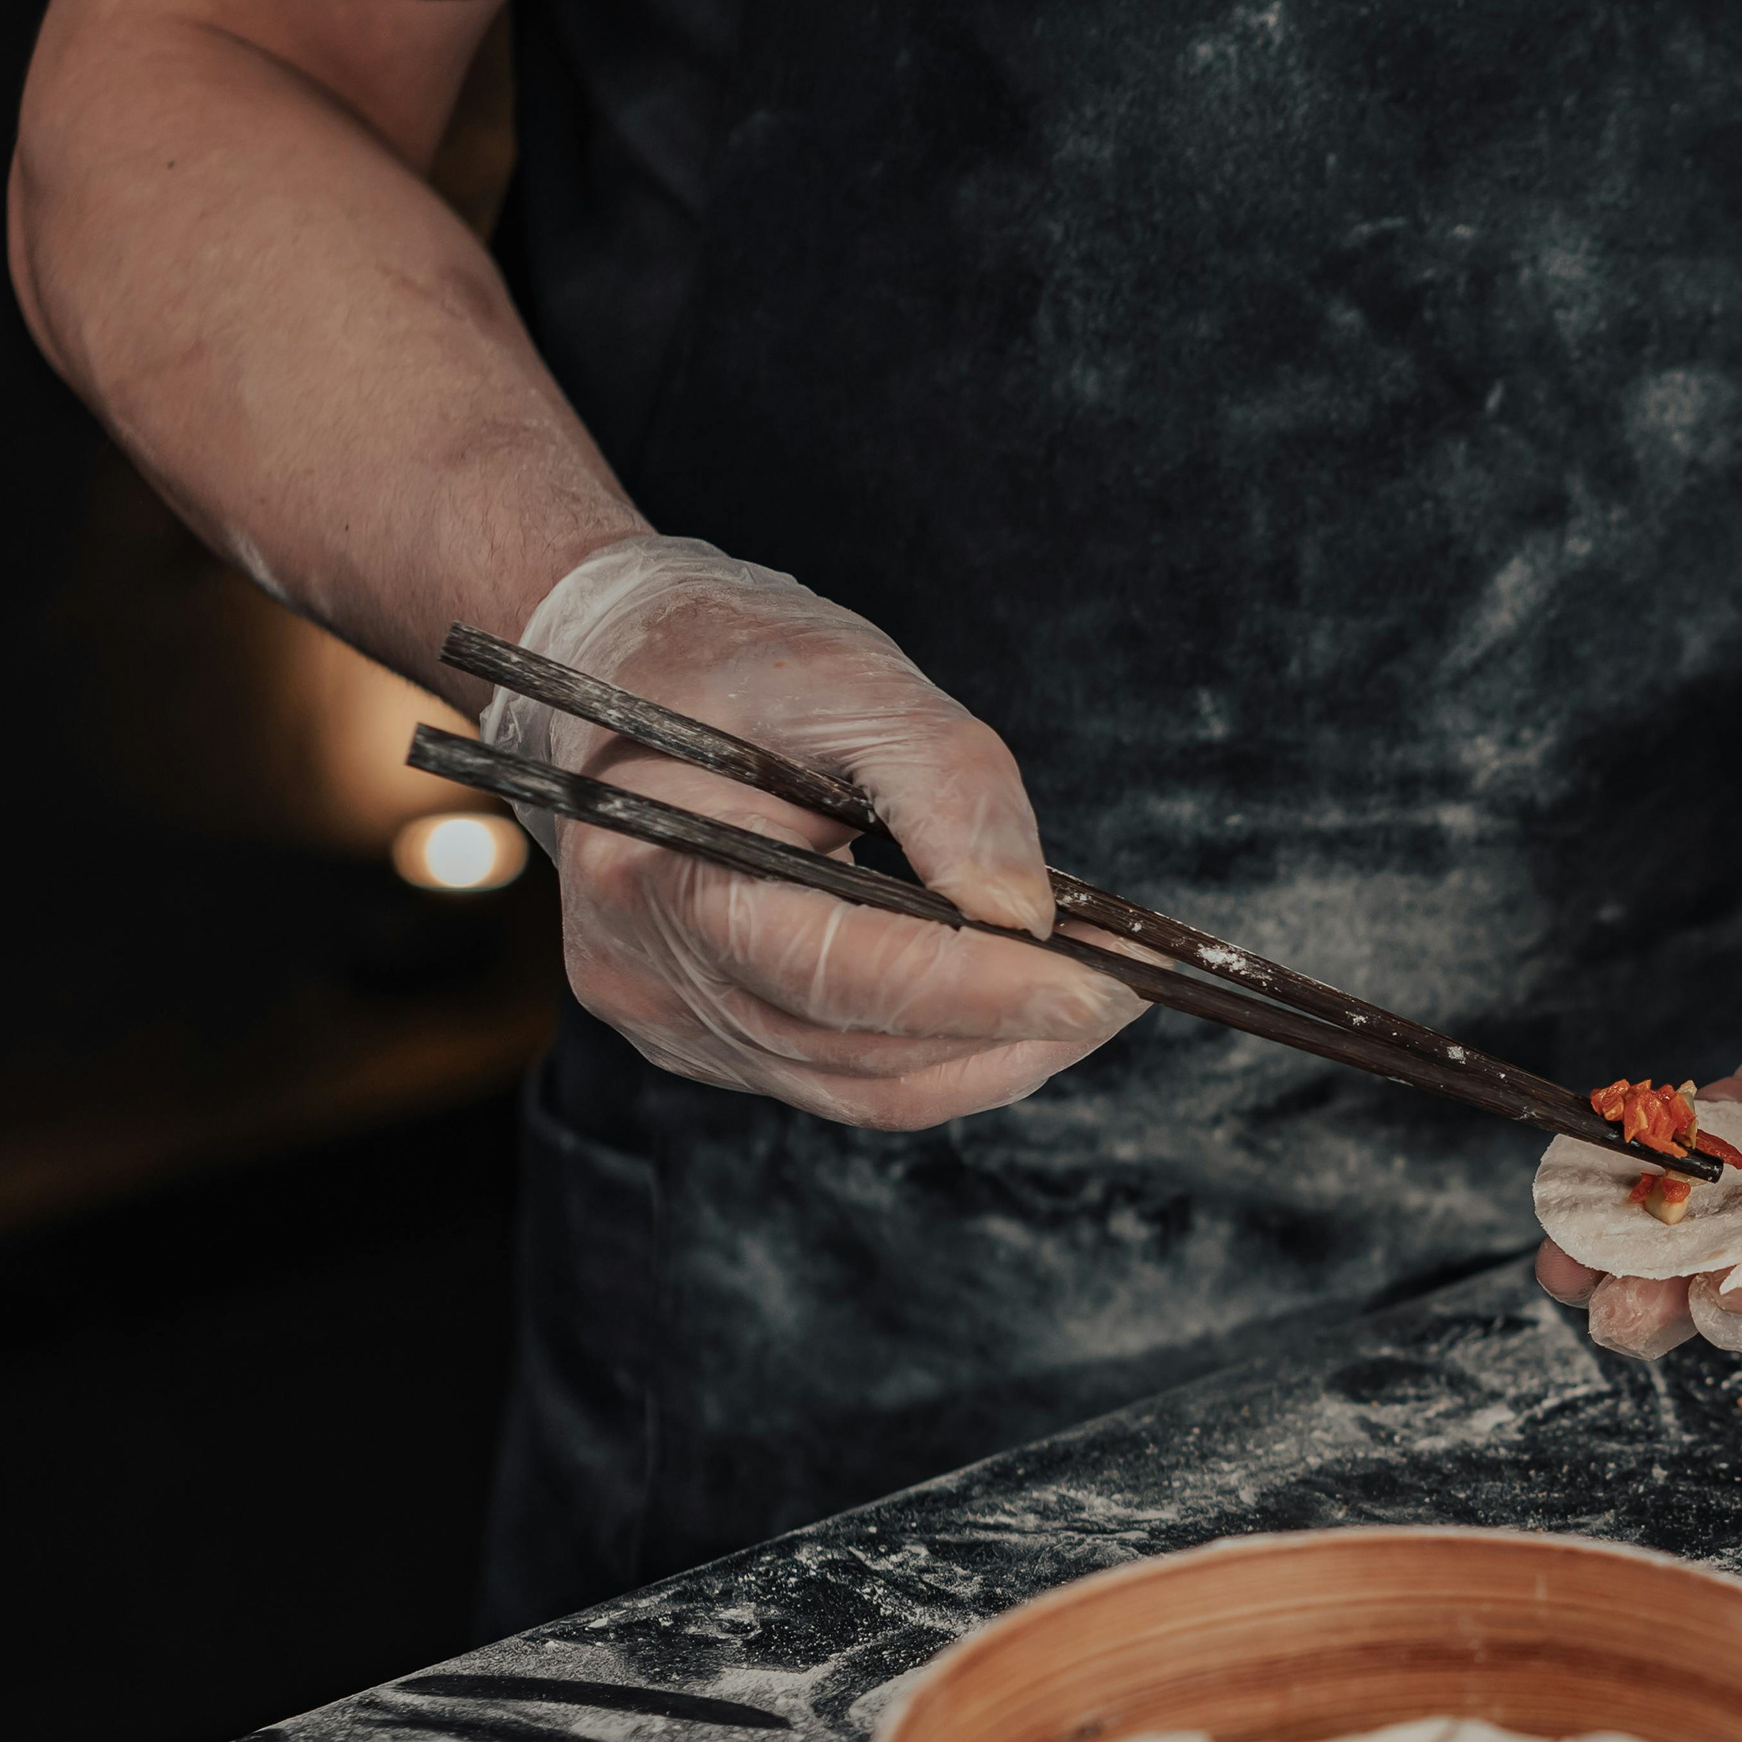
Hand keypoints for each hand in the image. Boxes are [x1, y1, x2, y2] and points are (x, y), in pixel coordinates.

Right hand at [490, 535, 1144, 1126]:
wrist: (608, 673)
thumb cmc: (724, 656)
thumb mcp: (844, 672)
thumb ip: (946, 783)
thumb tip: (1026, 912)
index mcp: (653, 869)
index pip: (840, 971)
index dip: (983, 990)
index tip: (1109, 984)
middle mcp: (646, 971)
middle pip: (862, 1050)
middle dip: (1014, 1025)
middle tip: (1133, 980)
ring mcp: (671, 1019)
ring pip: (868, 1086)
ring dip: (996, 1053)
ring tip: (1089, 991)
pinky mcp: (706, 1039)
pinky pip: (847, 1079)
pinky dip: (945, 1054)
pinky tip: (1012, 1005)